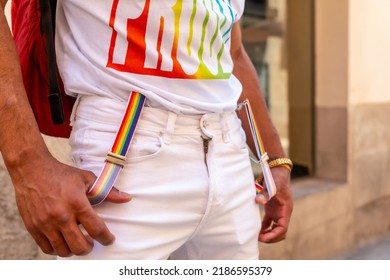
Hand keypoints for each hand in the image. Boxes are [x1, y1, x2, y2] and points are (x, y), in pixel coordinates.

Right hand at [11, 155, 130, 256]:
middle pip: (80, 246)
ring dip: (74, 250)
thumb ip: (108, 191)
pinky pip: (47, 248)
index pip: (96, 229)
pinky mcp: (33, 227)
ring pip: (64, 251)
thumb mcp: (87, 179)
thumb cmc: (62, 174)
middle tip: (92, 241)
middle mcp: (61, 216)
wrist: (32, 170)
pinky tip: (63, 240)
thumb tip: (127, 198)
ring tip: (77, 241)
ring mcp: (45, 223)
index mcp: (77, 203)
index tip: (109, 239)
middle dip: (90, 247)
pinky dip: (58, 249)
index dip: (106, 238)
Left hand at [256, 167, 292, 242]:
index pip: (283, 228)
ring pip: (274, 228)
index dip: (274, 235)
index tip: (263, 238)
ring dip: (266, 234)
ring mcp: (277, 211)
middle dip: (270, 237)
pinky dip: (262, 227)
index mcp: (286, 210)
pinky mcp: (271, 208)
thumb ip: (266, 193)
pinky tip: (254, 229)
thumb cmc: (277, 177)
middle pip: (280, 232)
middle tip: (258, 238)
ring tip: (255, 236)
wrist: (277, 170)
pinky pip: (268, 222)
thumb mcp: (272, 185)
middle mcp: (283, 212)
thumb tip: (258, 201)